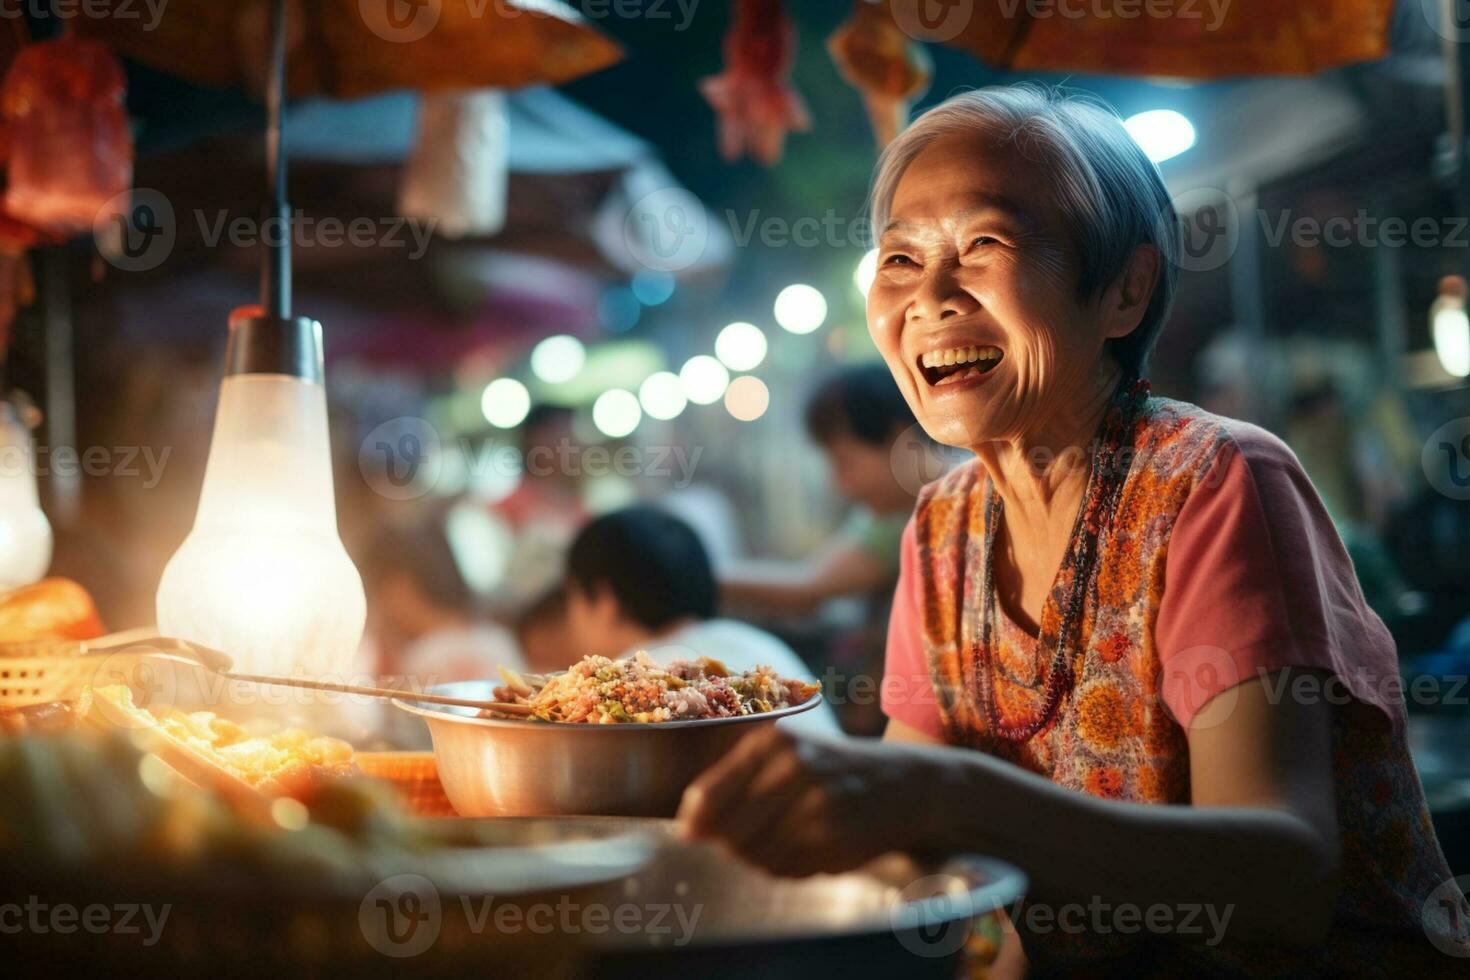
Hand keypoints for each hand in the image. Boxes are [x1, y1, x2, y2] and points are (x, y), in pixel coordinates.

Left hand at [675, 725, 936, 876]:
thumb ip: (734, 784)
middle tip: (752, 840)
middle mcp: (792, 766)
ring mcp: (814, 802)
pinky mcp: (833, 836)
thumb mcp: (786, 756)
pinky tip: (810, 849)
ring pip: (755, 855)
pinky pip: (786, 868)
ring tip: (787, 842)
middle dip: (732, 844)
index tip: (692, 834)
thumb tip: (687, 828)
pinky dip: (789, 868)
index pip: (708, 794)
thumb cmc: (830, 772)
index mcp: (772, 741)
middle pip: (729, 832)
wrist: (903, 783)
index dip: (695, 822)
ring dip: (762, 858)